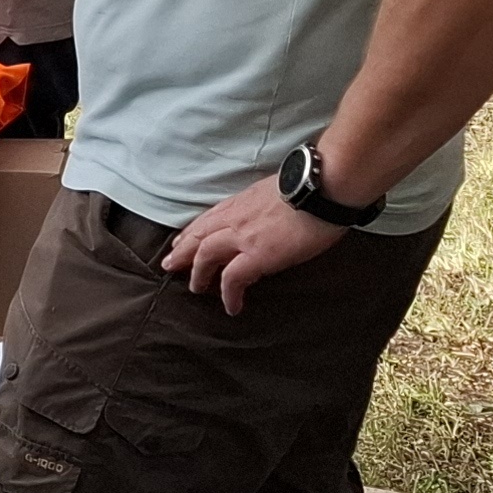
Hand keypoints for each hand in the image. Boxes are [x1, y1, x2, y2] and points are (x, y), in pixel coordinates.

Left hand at [158, 176, 348, 314]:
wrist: (322, 186)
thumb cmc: (310, 185)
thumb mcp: (276, 190)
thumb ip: (263, 204)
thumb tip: (268, 217)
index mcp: (242, 201)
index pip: (209, 217)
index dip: (193, 231)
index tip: (182, 240)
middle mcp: (235, 217)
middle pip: (199, 235)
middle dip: (182, 251)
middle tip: (170, 264)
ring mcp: (243, 236)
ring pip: (206, 255)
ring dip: (198, 273)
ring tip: (196, 288)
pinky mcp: (257, 255)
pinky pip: (233, 278)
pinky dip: (228, 294)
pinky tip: (231, 306)